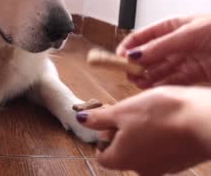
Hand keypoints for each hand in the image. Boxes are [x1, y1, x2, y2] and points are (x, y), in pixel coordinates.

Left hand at [76, 87, 210, 174]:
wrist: (206, 120)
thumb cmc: (161, 113)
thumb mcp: (123, 110)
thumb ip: (100, 118)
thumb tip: (82, 120)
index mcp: (123, 159)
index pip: (102, 156)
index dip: (103, 137)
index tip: (111, 120)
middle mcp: (142, 170)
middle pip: (122, 153)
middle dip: (122, 133)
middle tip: (131, 112)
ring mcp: (163, 168)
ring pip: (143, 151)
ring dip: (141, 133)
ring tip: (150, 114)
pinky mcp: (180, 162)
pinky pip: (161, 151)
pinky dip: (159, 137)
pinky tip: (166, 121)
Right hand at [116, 15, 210, 87]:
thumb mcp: (189, 34)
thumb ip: (161, 46)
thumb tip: (135, 54)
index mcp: (171, 27)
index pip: (141, 37)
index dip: (128, 47)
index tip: (118, 58)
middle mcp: (175, 43)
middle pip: (148, 55)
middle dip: (135, 65)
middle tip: (128, 74)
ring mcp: (185, 59)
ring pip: (159, 70)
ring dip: (147, 77)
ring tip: (138, 82)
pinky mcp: (195, 73)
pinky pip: (174, 81)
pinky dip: (162, 85)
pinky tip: (153, 87)